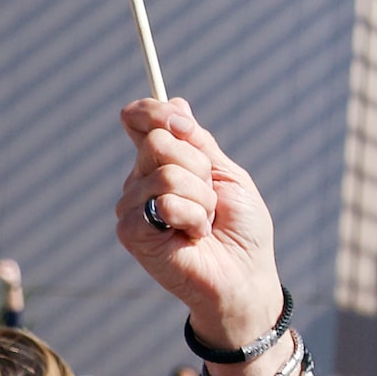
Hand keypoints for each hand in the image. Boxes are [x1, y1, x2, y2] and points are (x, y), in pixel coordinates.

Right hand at [114, 98, 283, 353]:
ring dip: (202, 198)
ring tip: (205, 222)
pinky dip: (193, 217)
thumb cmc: (241, 228)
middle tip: (212, 198)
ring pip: (166, 173)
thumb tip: (176, 101)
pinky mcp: (131, 232)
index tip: (185, 124)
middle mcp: (140, 181)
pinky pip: (165, 203)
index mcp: (161, 162)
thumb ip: (198, 141)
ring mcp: (132, 207)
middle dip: (199, 166)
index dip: (157, 112)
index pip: (140, 119)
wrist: (245, 274)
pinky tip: (193, 236)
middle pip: (159, 141)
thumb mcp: (226, 175)